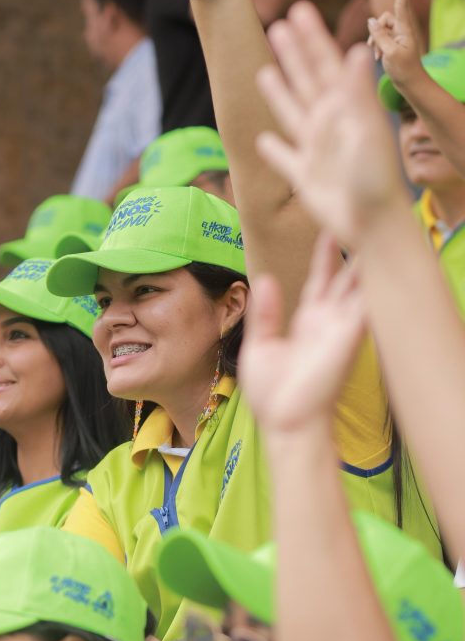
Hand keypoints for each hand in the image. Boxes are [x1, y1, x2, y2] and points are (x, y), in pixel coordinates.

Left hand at [239, 234, 366, 431]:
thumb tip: (265, 279)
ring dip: (368, 261)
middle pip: (347, 277)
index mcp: (307, 323)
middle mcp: (329, 322)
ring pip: (361, 286)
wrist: (286, 422)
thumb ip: (265, 313)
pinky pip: (366, 303)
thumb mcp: (260, 346)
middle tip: (358, 218)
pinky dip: (373, 283)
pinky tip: (380, 260)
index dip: (325, 256)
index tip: (328, 230)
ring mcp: (342, 328)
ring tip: (378, 230)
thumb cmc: (273, 394)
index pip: (320, 281)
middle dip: (353, 249)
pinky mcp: (350, 336)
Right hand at [255, 1, 406, 249]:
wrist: (374, 225)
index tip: (299, 10)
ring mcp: (315, 151)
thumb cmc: (377, 179)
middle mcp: (330, 125)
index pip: (325, 65)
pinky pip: (284, 160)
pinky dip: (272, 150)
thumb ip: (358, 93)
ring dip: (278, 93)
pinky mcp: (304, 179)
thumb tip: (355, 50)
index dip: (312, 38)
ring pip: (291, 114)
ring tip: (264, 71)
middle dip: (293, 55)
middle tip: (278, 26)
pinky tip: (261, 140)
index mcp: (346, 109)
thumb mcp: (369, 131)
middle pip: (306, 82)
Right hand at [367, 0, 422, 90]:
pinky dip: (375, 44)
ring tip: (377, 55)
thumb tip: (371, 20)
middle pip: (385, 16)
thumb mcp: (389, 52)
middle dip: (377, 29)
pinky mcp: (393, 40)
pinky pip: (379, 35)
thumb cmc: (404, 70)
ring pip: (380, 27)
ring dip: (375, 39)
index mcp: (405, 28)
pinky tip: (377, 57)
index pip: (402, 0)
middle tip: (377, 48)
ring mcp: (398, 34)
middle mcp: (402, 28)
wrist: (412, 84)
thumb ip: (379, 35)